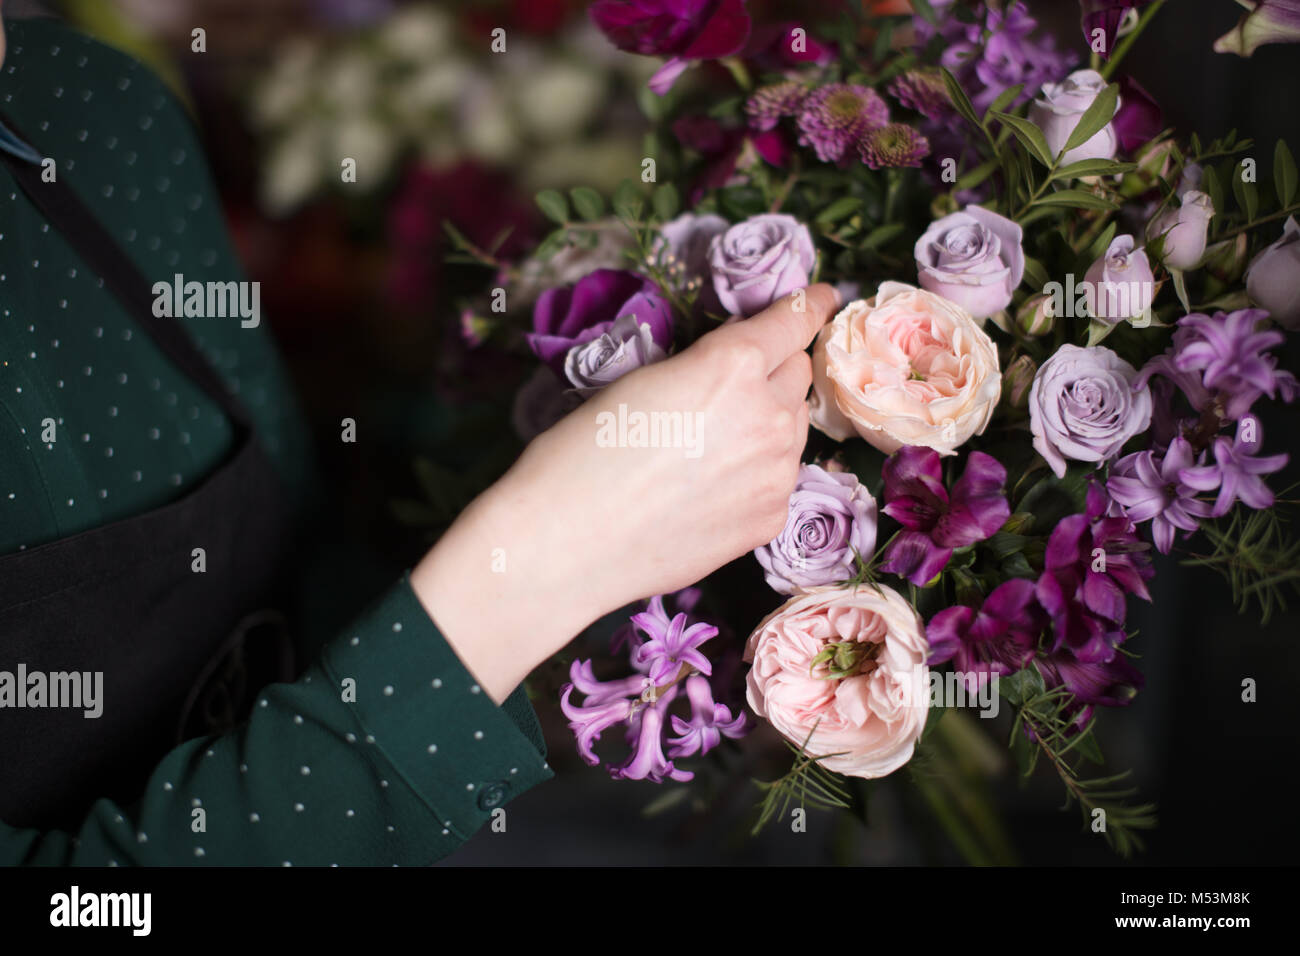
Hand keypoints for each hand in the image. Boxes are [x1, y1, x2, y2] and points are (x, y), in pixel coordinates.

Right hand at [411, 284, 839, 700]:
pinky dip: (755, 476)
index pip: (793, 321)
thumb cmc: (581, 454)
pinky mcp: (770, 519)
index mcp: (733, 364)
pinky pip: (778, 479)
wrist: (567, 544)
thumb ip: (706, 366)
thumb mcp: (642, 380)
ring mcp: (777, 472)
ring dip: (767, 424)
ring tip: (709, 448)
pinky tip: (708, 491)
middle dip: (773, 371)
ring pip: (793, 428)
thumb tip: (736, 370)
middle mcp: (770, 414)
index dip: (810, 304)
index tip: (823, 297)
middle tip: (730, 389)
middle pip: (797, 374)